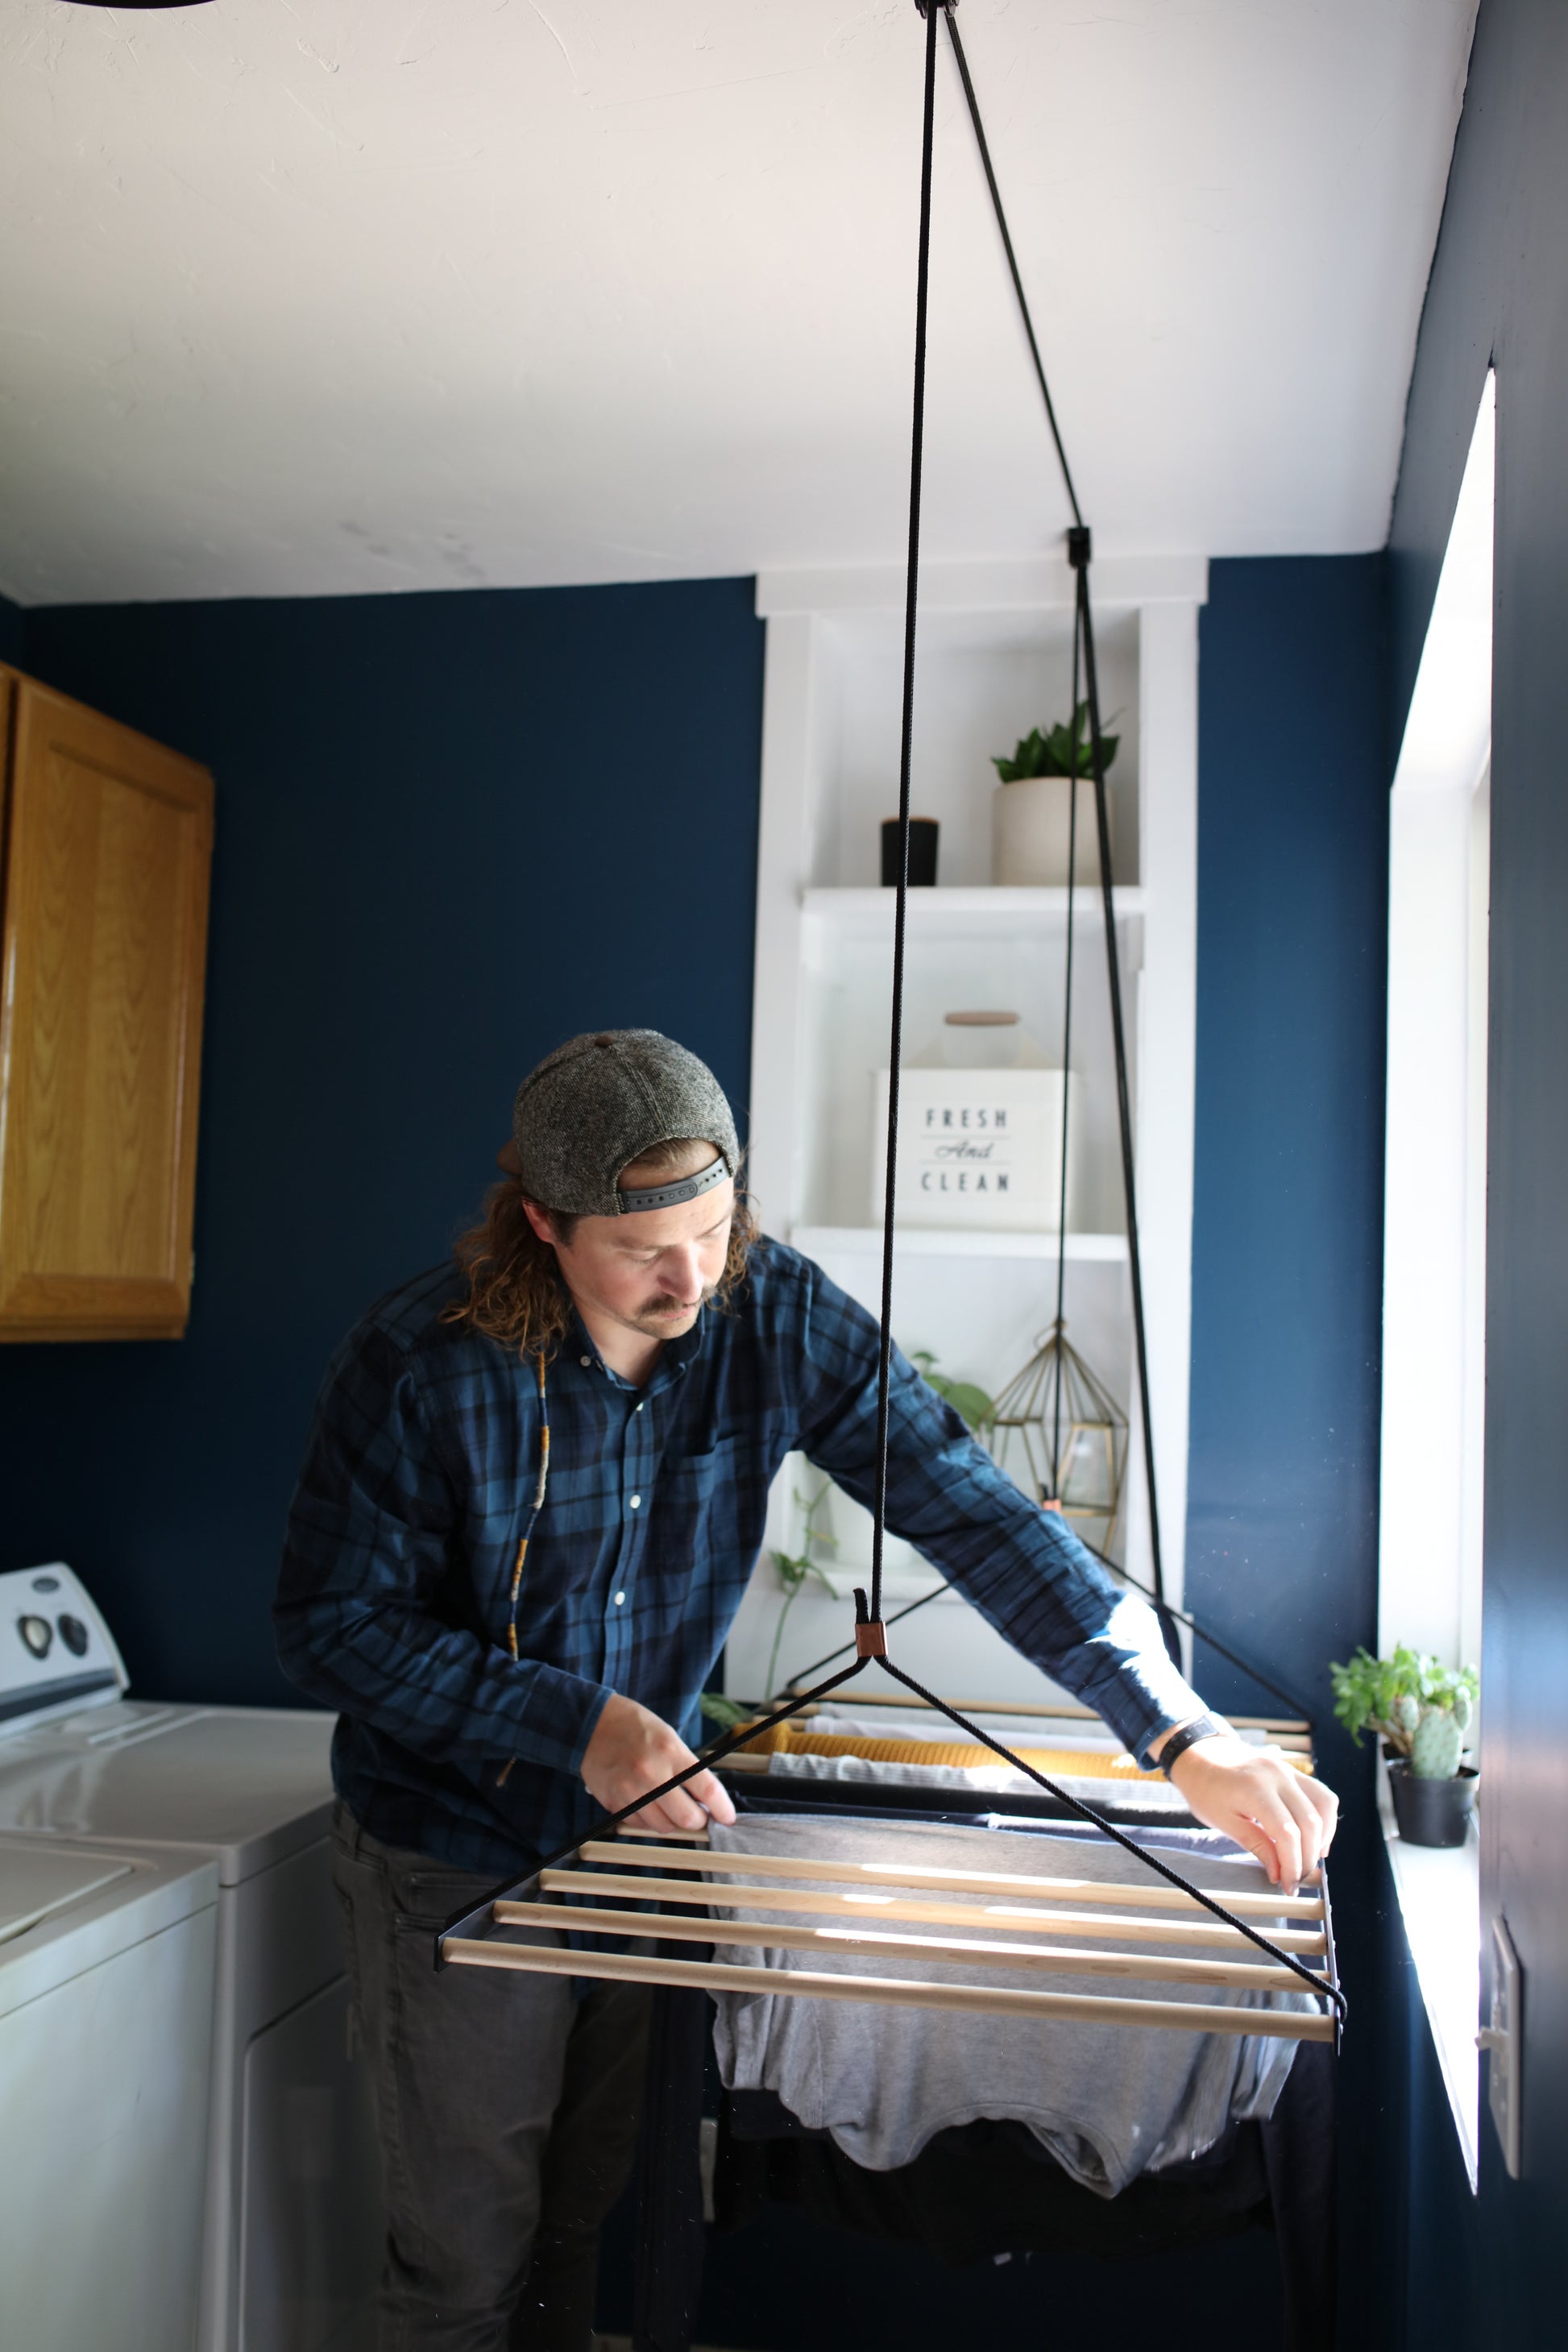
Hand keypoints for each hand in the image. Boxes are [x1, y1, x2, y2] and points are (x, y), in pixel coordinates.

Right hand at [580, 1693, 736, 1835]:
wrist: (593, 1724)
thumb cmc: (636, 1728)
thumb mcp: (669, 1737)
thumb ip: (687, 1768)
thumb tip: (706, 1800)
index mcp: (671, 1751)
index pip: (707, 1789)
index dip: (722, 1809)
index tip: (728, 1818)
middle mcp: (651, 1773)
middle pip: (686, 1818)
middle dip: (697, 1821)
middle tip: (698, 1815)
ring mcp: (630, 1790)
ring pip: (663, 1826)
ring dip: (672, 1822)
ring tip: (670, 1807)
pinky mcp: (614, 1802)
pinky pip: (640, 1824)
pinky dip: (649, 1820)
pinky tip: (648, 1804)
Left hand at [1156, 1729, 1337, 1889]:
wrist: (1200, 1754)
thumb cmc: (1205, 1789)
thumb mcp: (1222, 1822)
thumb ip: (1256, 1845)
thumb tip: (1280, 1874)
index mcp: (1254, 1789)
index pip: (1288, 1834)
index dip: (1293, 1865)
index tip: (1288, 1886)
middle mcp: (1277, 1776)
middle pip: (1310, 1823)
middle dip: (1308, 1857)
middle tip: (1296, 1878)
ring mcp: (1287, 1769)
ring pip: (1324, 1805)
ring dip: (1323, 1837)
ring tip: (1309, 1859)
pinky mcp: (1292, 1770)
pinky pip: (1320, 1793)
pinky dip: (1324, 1818)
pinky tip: (1316, 1837)